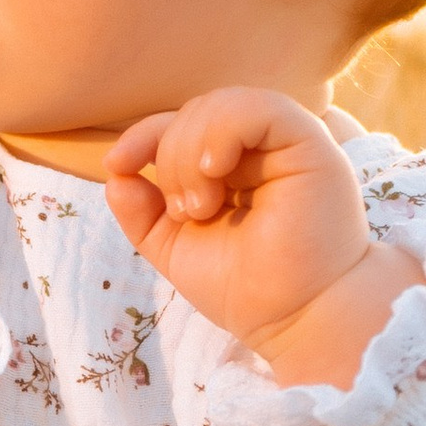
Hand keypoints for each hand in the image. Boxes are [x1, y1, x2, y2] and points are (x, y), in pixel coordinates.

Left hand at [105, 86, 424, 386]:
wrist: (295, 320)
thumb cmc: (245, 290)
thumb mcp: (175, 248)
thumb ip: (143, 213)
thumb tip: (116, 171)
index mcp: (236, 167)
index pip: (184, 125)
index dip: (144, 135)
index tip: (118, 164)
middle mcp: (263, 149)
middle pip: (198, 111)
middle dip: (170, 156)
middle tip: (186, 211)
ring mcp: (288, 144)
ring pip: (224, 105)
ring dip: (192, 152)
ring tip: (202, 206)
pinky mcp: (310, 145)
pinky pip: (260, 108)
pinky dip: (223, 131)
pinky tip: (215, 171)